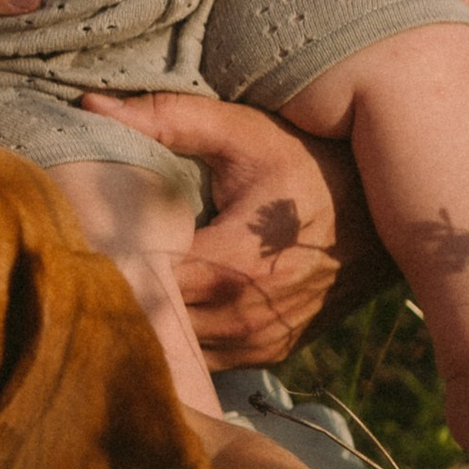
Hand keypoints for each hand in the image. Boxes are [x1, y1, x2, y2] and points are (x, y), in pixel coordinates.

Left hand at [80, 90, 386, 364]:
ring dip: (151, 317)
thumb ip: (170, 119)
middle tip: (91, 255)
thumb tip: (92, 109)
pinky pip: (207, 359)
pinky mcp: (269, 353)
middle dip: (121, 289)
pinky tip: (167, 300)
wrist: (386, 213)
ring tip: (126, 277)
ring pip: (177, 347)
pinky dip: (183, 335)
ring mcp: (259, 343)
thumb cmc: (310, 166)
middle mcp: (244, 318)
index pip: (142, 281)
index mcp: (232, 267)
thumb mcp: (245, 133)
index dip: (107, 257)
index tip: (82, 232)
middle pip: (152, 320)